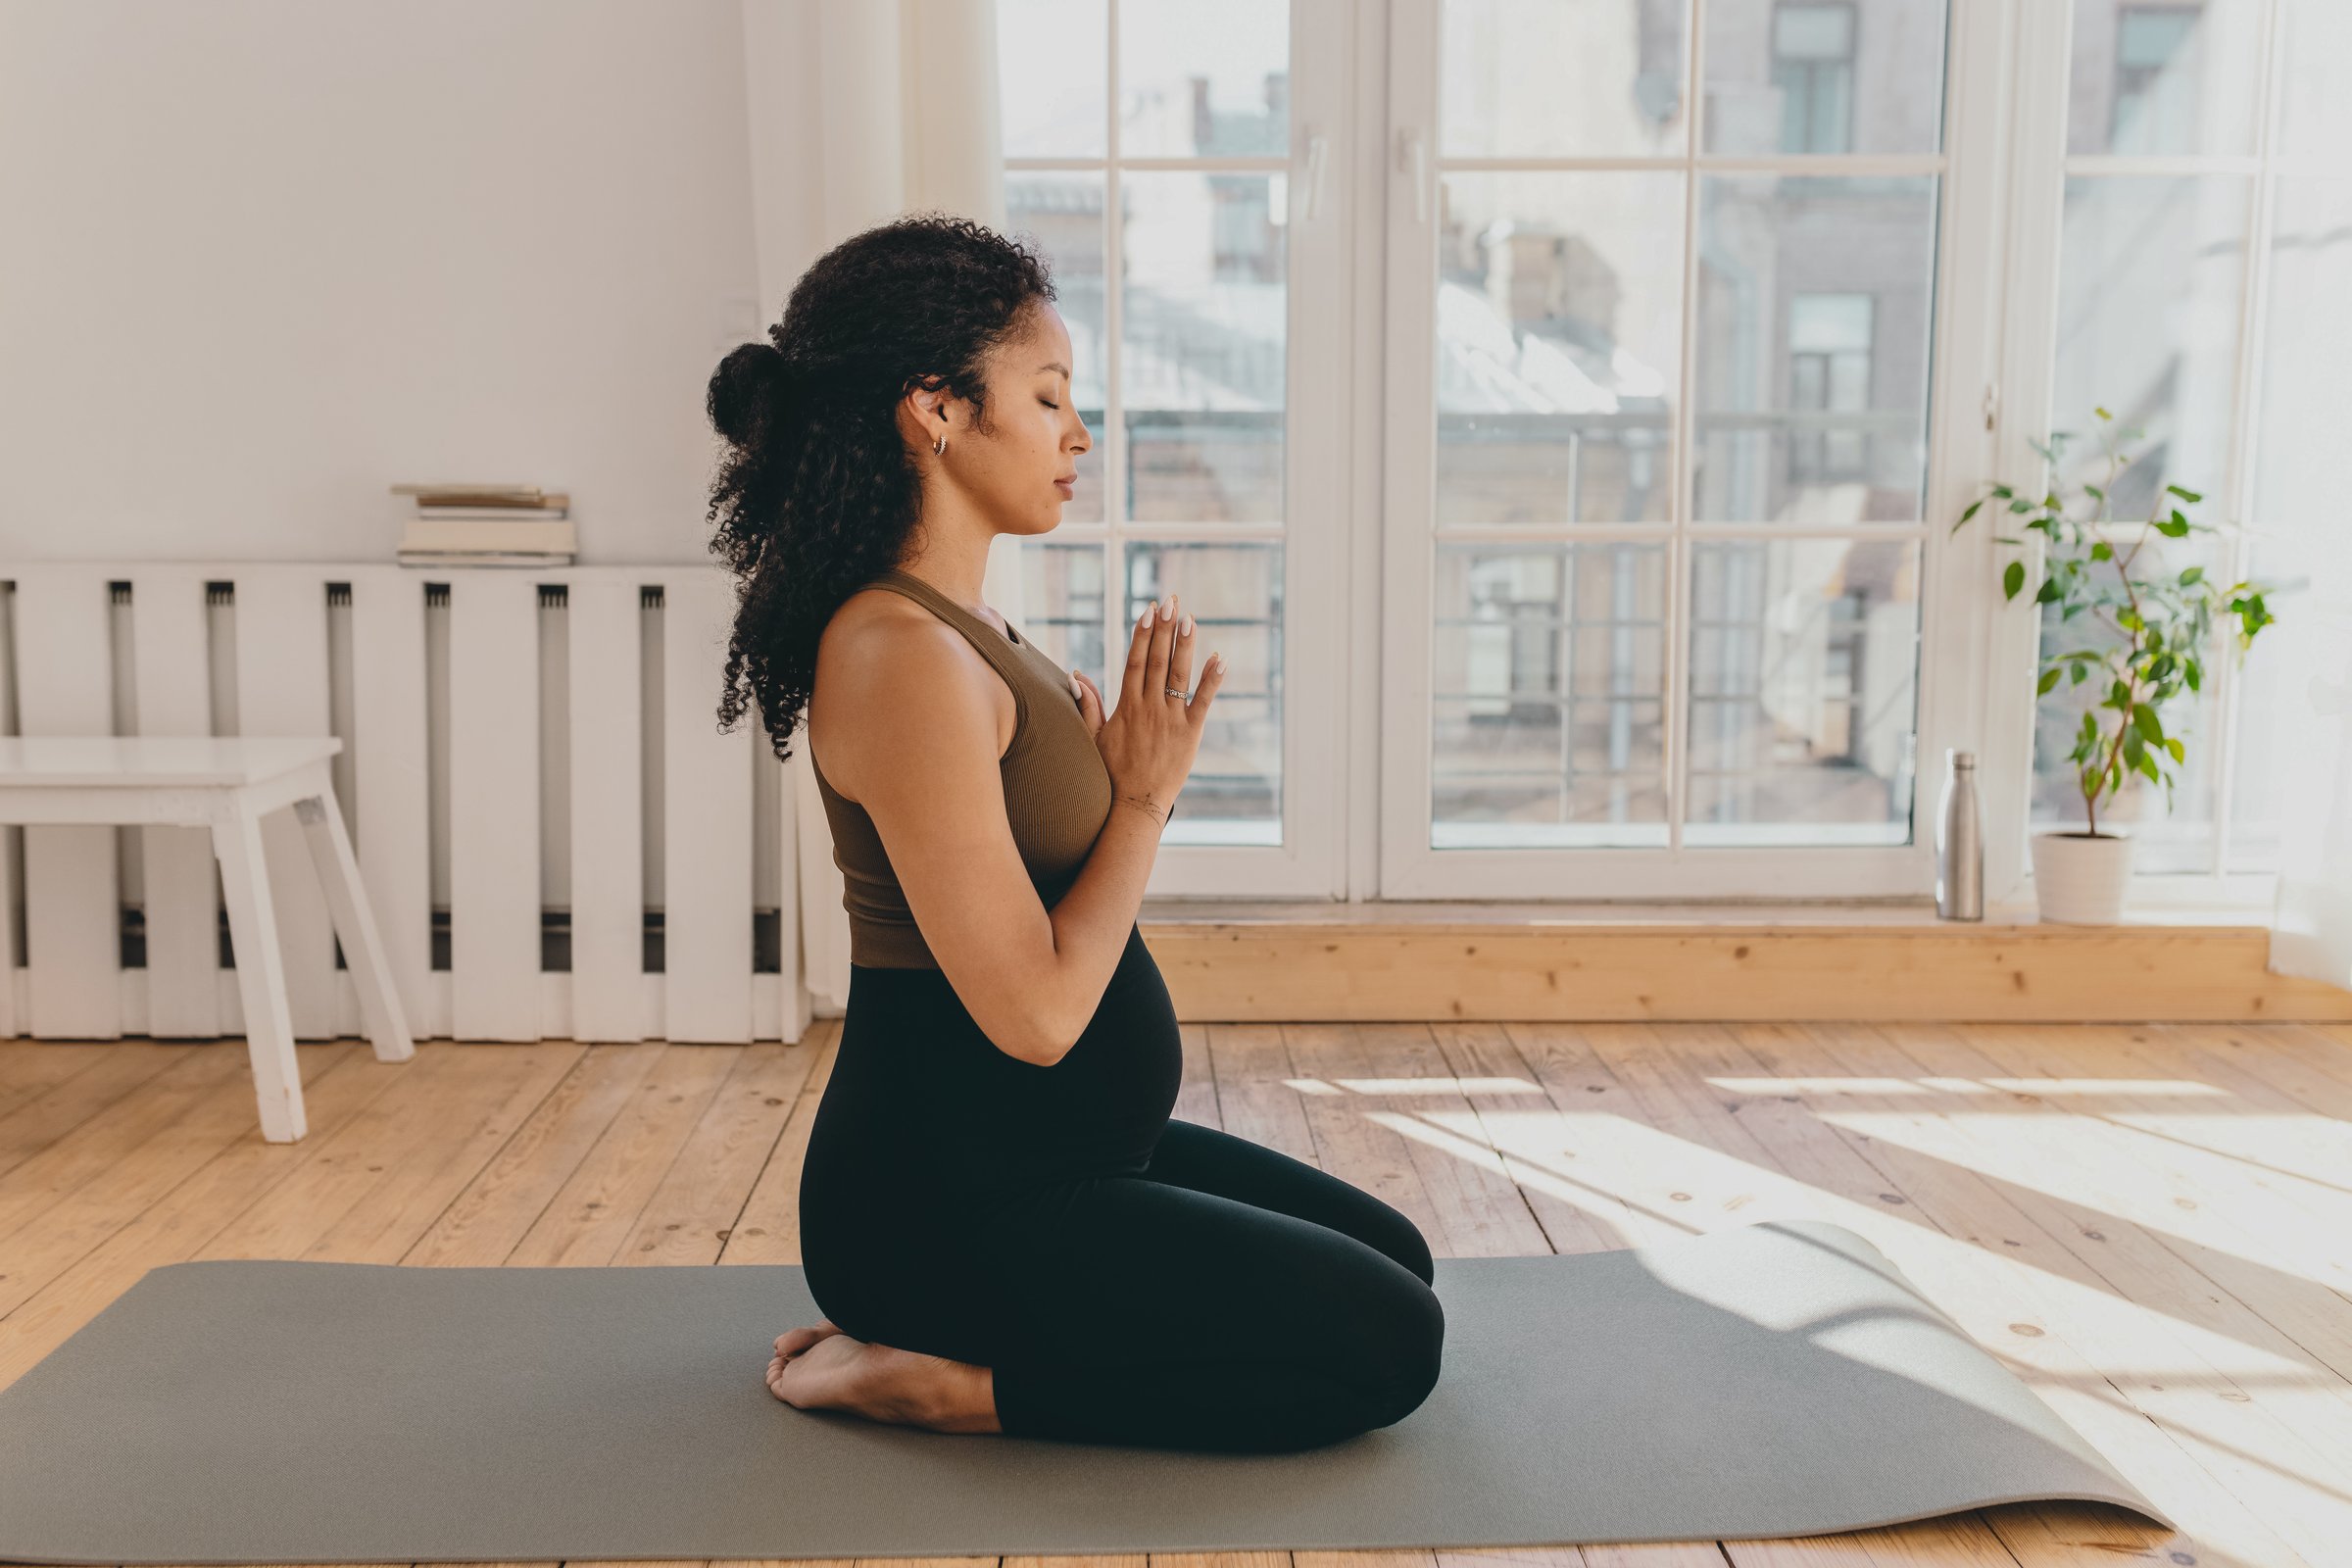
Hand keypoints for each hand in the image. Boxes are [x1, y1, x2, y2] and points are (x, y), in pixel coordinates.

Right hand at [1069, 593, 1223, 824]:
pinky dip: (1211, 680)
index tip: (1148, 610)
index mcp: (1127, 706)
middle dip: (1164, 629)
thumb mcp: (1094, 737)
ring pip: (1179, 675)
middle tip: (1170, 602)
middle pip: (1157, 660)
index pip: (1135, 661)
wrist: (1135, 804)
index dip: (1142, 634)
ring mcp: (1171, 719)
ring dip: (1185, 645)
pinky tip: (1219, 659)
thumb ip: (1088, 705)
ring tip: (1189, 618)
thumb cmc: (1112, 771)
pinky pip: (1203, 701)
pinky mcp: (1190, 733)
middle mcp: (1149, 707)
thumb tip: (1076, 675)